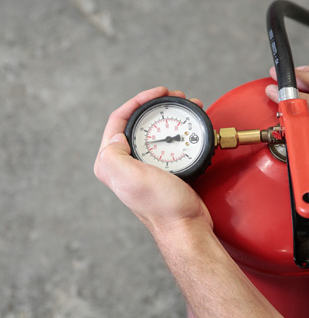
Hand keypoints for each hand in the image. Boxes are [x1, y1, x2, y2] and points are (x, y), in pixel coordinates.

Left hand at [94, 87, 212, 232]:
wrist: (186, 225)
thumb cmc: (164, 206)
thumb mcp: (133, 178)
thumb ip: (113, 155)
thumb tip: (116, 136)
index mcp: (111, 163)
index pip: (119, 119)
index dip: (138, 100)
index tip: (159, 92)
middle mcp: (124, 163)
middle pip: (136, 121)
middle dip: (155, 104)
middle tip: (173, 97)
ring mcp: (143, 165)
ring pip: (152, 129)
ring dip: (168, 114)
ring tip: (185, 106)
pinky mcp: (161, 168)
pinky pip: (166, 140)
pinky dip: (177, 128)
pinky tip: (189, 125)